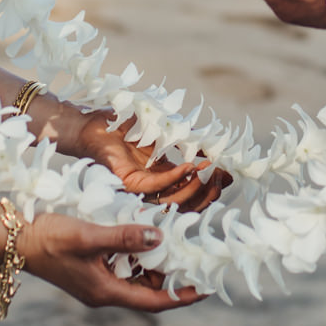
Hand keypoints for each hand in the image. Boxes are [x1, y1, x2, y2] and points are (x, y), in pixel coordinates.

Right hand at [19, 213, 205, 311]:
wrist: (15, 240)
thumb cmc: (50, 239)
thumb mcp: (90, 236)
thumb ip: (124, 238)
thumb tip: (159, 239)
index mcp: (106, 292)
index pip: (154, 301)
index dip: (181, 296)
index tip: (205, 288)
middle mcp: (103, 292)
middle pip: (147, 292)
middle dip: (173, 280)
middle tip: (197, 263)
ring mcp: (95, 282)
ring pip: (135, 279)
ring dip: (156, 267)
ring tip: (179, 251)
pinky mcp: (89, 271)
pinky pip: (122, 269)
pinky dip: (138, 258)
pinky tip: (146, 240)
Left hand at [76, 109, 229, 214]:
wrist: (95, 122)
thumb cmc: (128, 125)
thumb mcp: (168, 132)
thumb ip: (191, 144)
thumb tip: (221, 154)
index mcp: (166, 176)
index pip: (195, 192)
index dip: (213, 187)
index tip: (229, 173)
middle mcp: (155, 187)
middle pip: (188, 204)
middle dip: (209, 191)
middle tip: (222, 175)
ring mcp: (142, 188)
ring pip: (174, 201)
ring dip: (196, 187)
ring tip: (209, 171)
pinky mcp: (128, 183)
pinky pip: (156, 186)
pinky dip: (175, 177)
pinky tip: (189, 167)